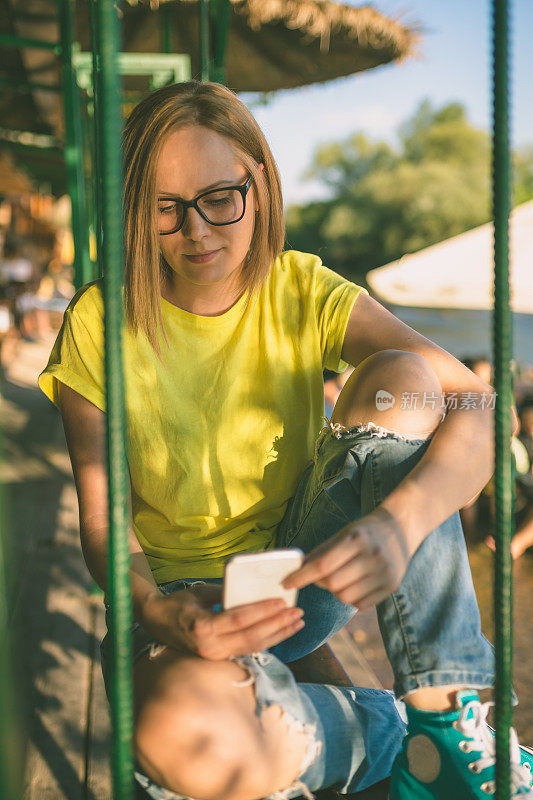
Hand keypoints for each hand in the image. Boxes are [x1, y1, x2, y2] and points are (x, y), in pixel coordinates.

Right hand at [139, 583, 304, 660]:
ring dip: (278, 635)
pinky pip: (247, 650)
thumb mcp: (199, 592)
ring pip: (253, 647)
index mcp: (202, 627)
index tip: (282, 601)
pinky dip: (266, 641)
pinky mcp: (218, 659)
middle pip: (251, 636)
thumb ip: (224, 592)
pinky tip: (281, 632)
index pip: (239, 619)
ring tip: (296, 623)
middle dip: (278, 624)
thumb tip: (251, 589)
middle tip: (298, 612)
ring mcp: (214, 656)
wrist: (155, 623)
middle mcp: (209, 646)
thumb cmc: (177, 603)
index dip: (263, 611)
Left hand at [282, 507, 410, 609]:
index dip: (301, 576)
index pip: (323, 564)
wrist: (400, 529)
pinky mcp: (391, 587)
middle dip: (320, 583)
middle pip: (333, 583)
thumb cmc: (364, 532)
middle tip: (320, 576)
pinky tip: (353, 584)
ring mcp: (384, 573)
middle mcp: (373, 556)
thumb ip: (320, 553)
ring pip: (345, 597)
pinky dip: (350, 598)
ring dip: (335, 592)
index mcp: (357, 539)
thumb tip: (296, 571)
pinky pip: (360, 605)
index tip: (286, 583)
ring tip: (340, 578)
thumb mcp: (342, 534)